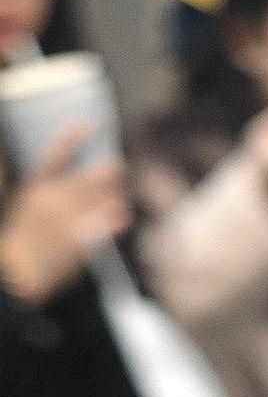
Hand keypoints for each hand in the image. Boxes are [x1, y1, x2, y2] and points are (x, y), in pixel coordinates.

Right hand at [0, 128, 129, 303]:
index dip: (72, 138)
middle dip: (104, 171)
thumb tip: (67, 179)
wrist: (16, 272)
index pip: (55, 156)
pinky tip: (123, 214)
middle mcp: (49, 201)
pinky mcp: (75, 242)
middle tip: (119, 165)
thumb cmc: (23, 239)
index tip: (88, 124)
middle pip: (83, 179)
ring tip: (122, 189)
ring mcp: (63, 221)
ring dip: (112, 193)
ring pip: (95, 201)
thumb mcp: (28, 206)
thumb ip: (47, 191)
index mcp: (35, 188)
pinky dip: (112, 219)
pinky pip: (99, 226)